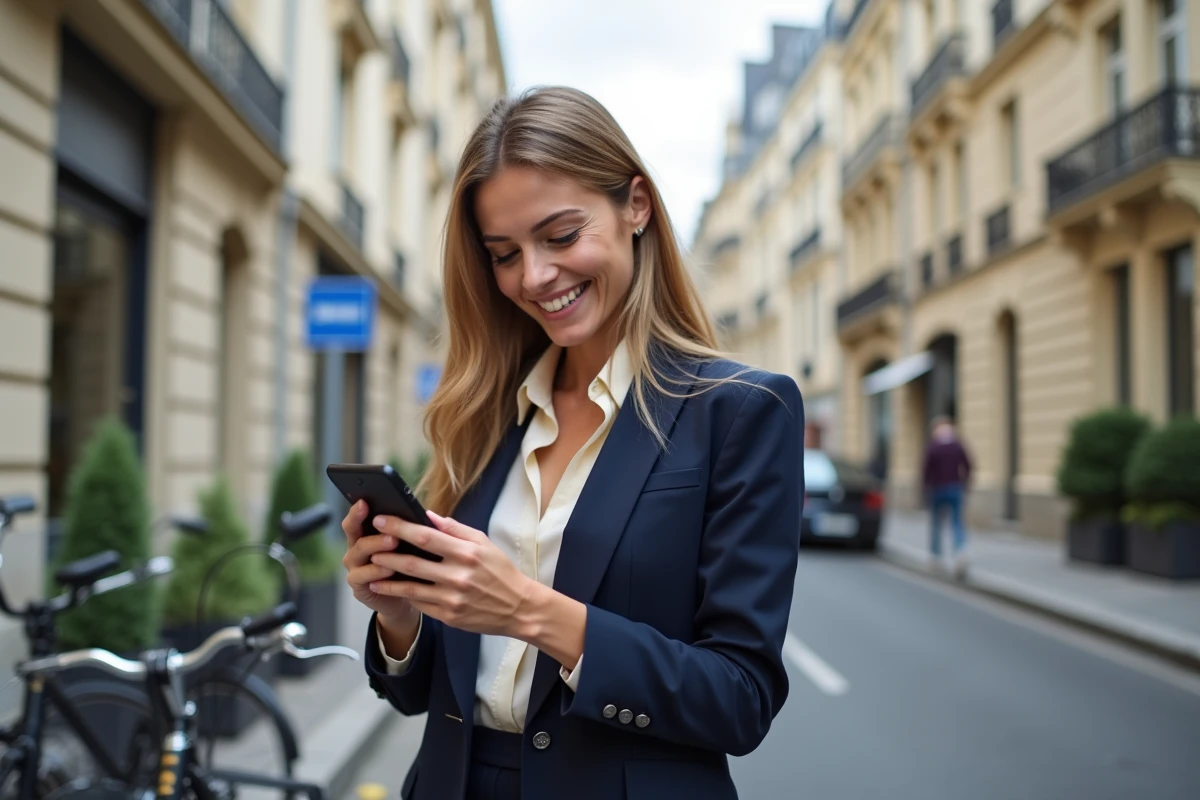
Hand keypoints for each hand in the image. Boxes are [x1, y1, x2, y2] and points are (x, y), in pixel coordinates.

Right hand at [341, 500, 416, 625]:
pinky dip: (376, 571)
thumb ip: (413, 530)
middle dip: (365, 523)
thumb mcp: (413, 545)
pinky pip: (362, 576)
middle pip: (352, 530)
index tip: (364, 501)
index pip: (357, 517)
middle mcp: (356, 548)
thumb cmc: (411, 565)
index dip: (358, 509)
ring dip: (376, 545)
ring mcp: (355, 567)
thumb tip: (427, 513)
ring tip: (393, 541)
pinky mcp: (359, 586)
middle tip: (383, 520)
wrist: (410, 596)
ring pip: (359, 552)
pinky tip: (389, 568)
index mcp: (366, 533)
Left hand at [367, 511, 533, 637]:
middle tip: (370, 546)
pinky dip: (403, 594)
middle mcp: (458, 576)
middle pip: (412, 563)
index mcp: (466, 553)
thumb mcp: (483, 543)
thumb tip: (428, 515)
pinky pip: (420, 604)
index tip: (381, 520)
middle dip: (386, 553)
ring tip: (372, 570)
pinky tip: (392, 588)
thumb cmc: (500, 571)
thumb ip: (454, 529)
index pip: (425, 537)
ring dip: (387, 578)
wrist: (518, 608)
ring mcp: (452, 599)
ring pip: (410, 587)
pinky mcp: (449, 616)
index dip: (399, 528)